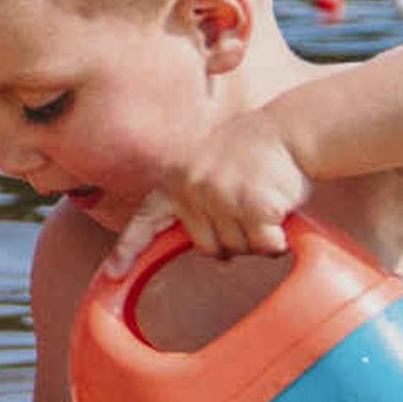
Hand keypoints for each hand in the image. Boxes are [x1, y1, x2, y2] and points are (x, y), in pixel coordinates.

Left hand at [109, 104, 308, 270]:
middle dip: (230, 240)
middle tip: (249, 210)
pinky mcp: (254, 204)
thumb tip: (212, 255)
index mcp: (176, 177)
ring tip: (265, 203)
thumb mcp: (208, 165)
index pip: (147, 217)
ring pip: (237, 249)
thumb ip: (197, 200)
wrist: (291, 128)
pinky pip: (264, 246)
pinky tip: (281, 213)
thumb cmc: (254, 152)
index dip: (128, 247)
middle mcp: (193, 187)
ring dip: (255, 239)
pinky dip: (277, 240)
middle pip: (206, 247)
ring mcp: (223, 195)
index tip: (112, 273)